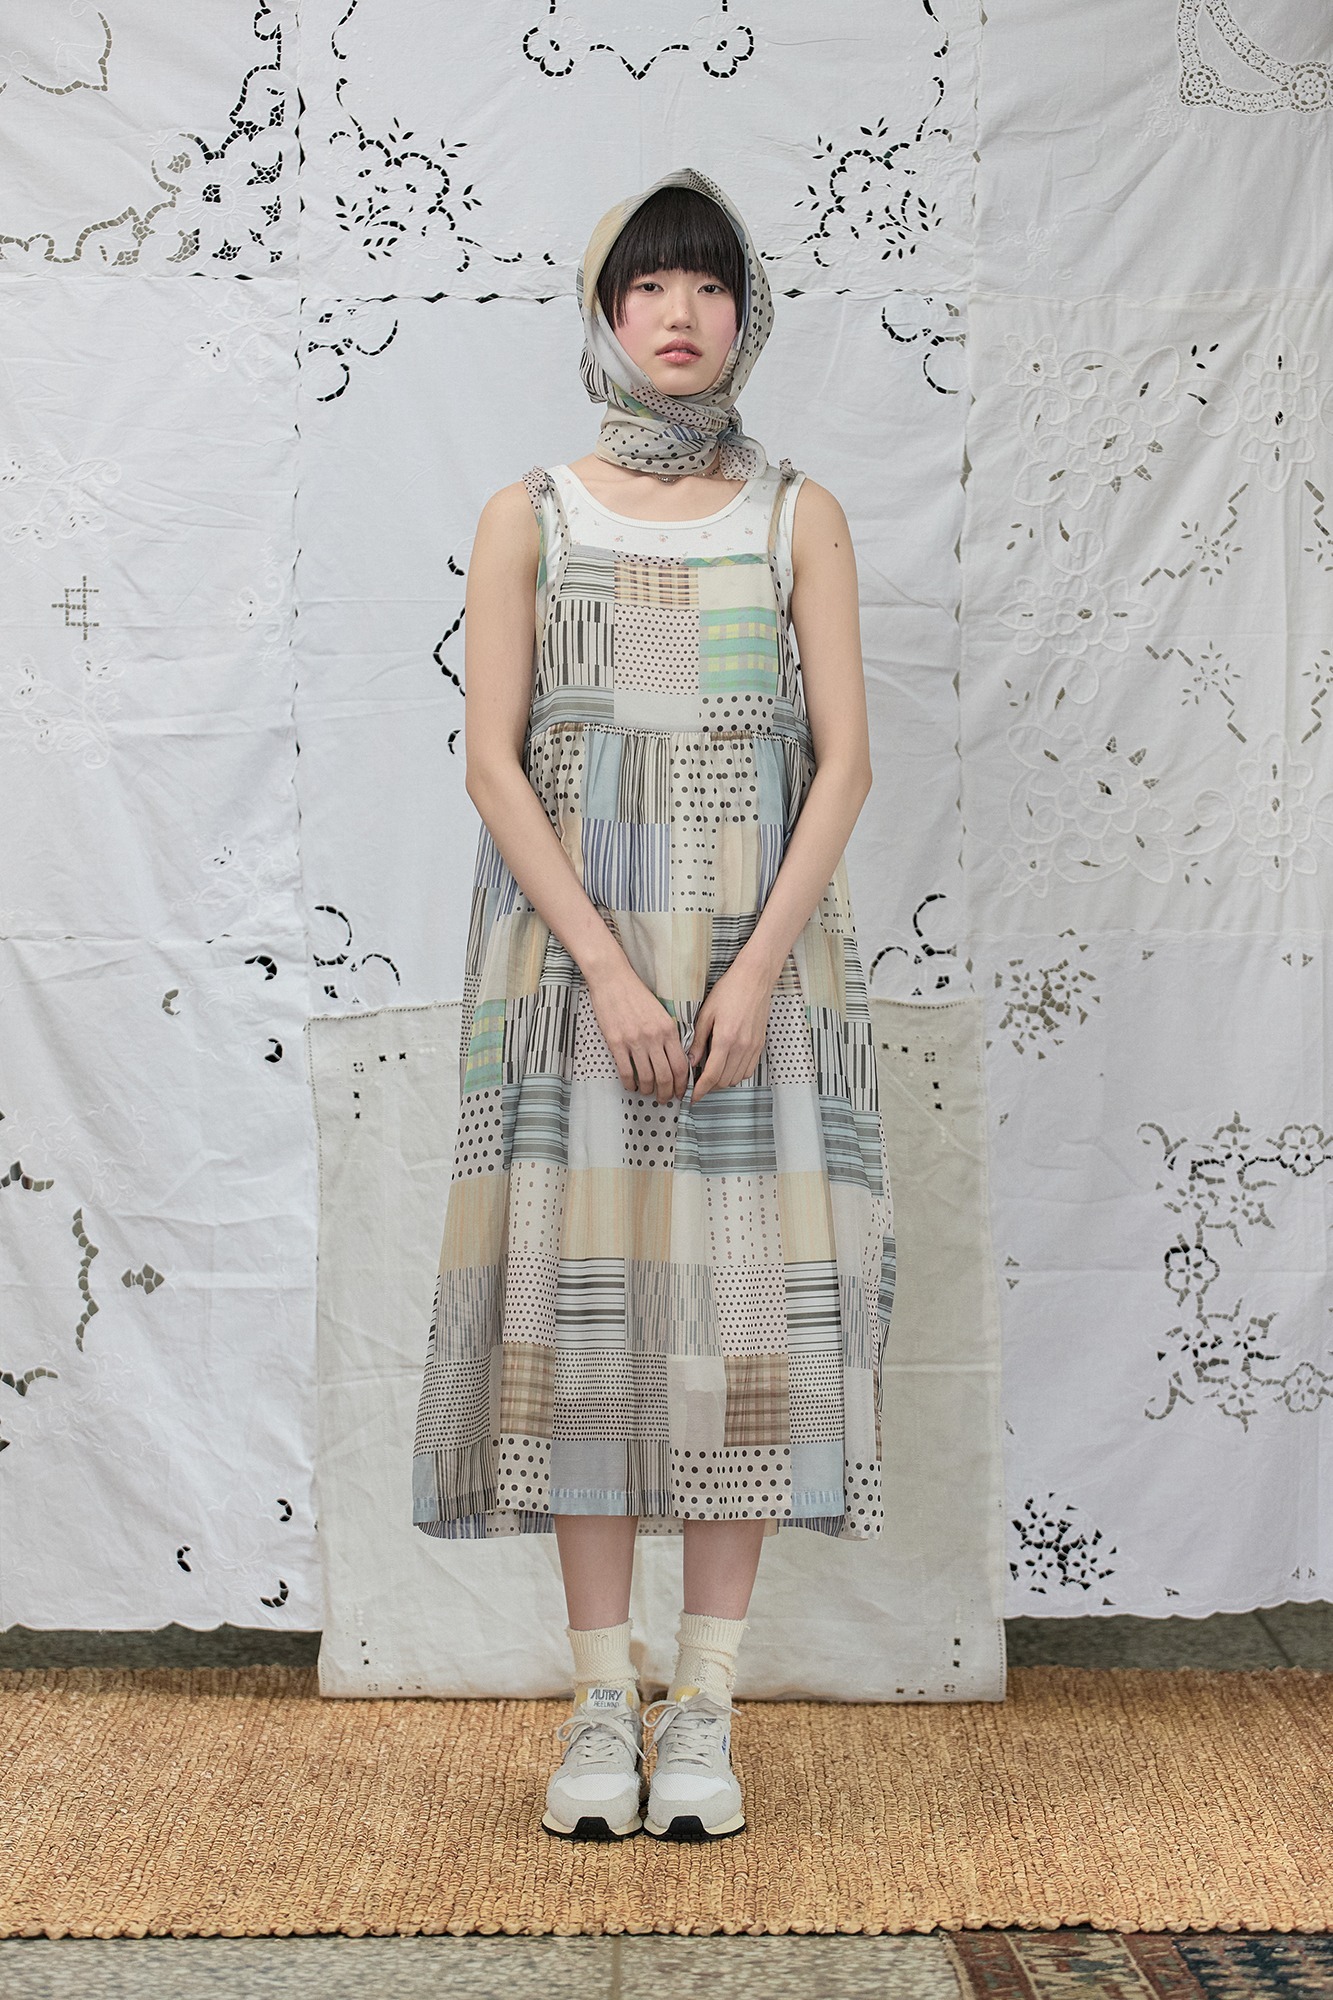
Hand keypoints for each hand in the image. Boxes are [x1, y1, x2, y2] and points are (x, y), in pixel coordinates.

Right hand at [585, 958, 689, 1102]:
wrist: (613, 979)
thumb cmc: (637, 994)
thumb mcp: (661, 1012)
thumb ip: (669, 1034)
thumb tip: (675, 1058)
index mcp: (668, 1029)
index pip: (681, 1065)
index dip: (682, 1084)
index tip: (680, 1092)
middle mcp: (654, 1037)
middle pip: (666, 1076)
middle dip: (667, 1093)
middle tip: (665, 1099)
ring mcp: (635, 1041)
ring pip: (646, 1077)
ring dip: (648, 1091)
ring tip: (647, 1093)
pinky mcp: (616, 1042)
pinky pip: (626, 1072)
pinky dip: (630, 1084)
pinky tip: (631, 1086)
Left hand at [689, 958, 772, 1101]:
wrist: (755, 979)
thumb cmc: (728, 991)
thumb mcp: (706, 1013)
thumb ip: (698, 1041)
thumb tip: (691, 1062)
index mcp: (725, 1039)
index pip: (711, 1075)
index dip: (700, 1090)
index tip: (692, 1097)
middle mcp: (741, 1047)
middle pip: (724, 1081)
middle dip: (709, 1086)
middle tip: (697, 1083)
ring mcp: (753, 1047)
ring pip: (736, 1078)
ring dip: (722, 1081)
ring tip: (710, 1075)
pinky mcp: (760, 1045)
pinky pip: (748, 1070)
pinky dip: (736, 1074)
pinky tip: (726, 1067)